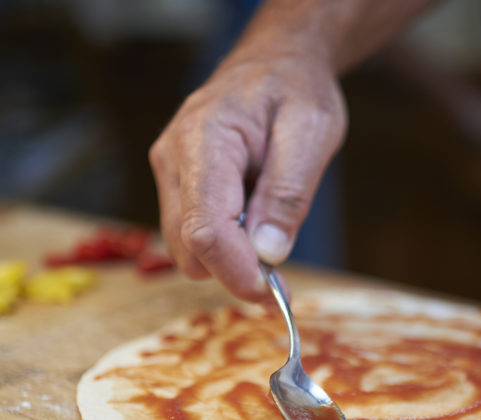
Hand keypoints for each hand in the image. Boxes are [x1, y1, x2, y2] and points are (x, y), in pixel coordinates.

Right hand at [150, 53, 345, 300]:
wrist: (275, 62)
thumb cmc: (295, 89)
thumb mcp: (312, 132)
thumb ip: (289, 193)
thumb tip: (269, 253)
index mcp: (204, 139)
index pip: (205, 228)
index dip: (237, 271)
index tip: (274, 296)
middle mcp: (173, 158)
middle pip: (189, 248)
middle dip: (235, 271)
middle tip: (283, 277)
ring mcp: (169, 173)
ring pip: (187, 249)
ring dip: (231, 258)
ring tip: (271, 225)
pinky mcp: (176, 185)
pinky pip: (194, 234)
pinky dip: (226, 244)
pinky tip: (254, 216)